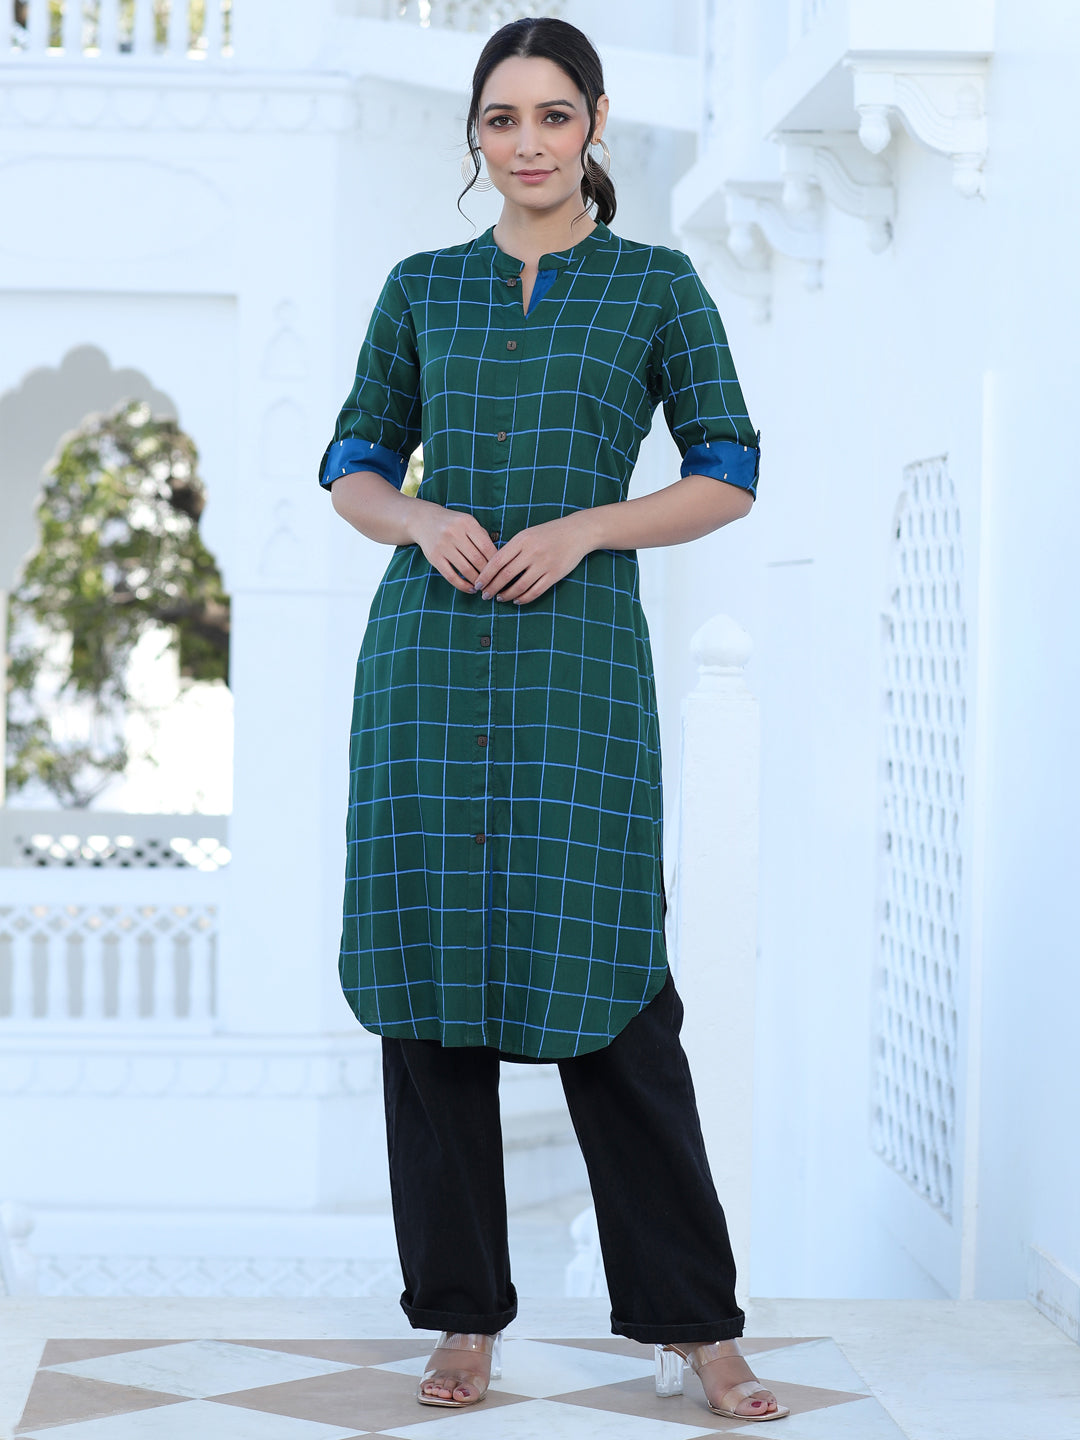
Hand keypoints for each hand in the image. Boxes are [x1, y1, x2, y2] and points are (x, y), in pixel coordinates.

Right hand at [408, 501, 497, 592]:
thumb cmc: (453, 524)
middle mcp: (454, 533)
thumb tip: (498, 559)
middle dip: (488, 574)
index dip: (496, 562)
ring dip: (477, 581)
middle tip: (495, 583)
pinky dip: (463, 585)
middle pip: (478, 559)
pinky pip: (451, 576)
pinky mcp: (434, 557)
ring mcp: (443, 545)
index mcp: (467, 523)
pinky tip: (471, 589)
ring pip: (466, 569)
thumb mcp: (468, 522)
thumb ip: (482, 537)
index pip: (487, 547)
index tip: (502, 572)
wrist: (424, 520)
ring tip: (484, 586)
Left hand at [473, 515, 591, 604]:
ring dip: (507, 594)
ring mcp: (544, 564)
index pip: (497, 561)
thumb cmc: (548, 533)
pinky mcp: (555, 574)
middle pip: (506, 575)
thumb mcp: (528, 534)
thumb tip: (492, 567)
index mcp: (522, 540)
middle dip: (492, 588)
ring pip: (520, 585)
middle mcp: (532, 552)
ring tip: (500, 598)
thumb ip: (512, 548)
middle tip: (484, 596)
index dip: (485, 575)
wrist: (577, 532)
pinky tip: (517, 600)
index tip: (478, 584)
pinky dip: (524, 598)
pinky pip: (536, 591)